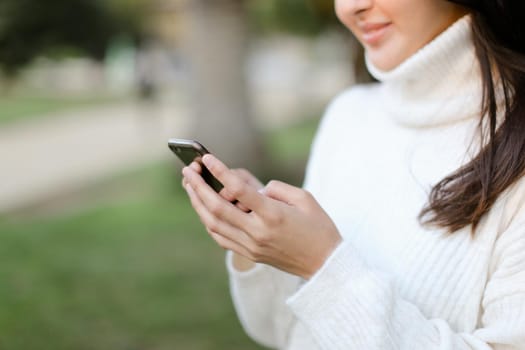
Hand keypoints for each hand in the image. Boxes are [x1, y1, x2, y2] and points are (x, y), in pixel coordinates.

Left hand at [182, 154, 341, 278]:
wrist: (324, 264)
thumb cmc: (318, 227)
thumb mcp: (304, 198)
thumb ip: (276, 189)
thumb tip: (254, 190)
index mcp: (273, 215)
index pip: (238, 190)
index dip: (220, 172)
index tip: (207, 158)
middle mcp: (257, 232)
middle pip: (217, 207)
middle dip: (198, 186)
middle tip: (187, 169)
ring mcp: (251, 245)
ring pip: (213, 223)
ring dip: (197, 203)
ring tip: (189, 185)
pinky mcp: (249, 254)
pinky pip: (220, 236)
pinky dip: (207, 220)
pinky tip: (203, 207)